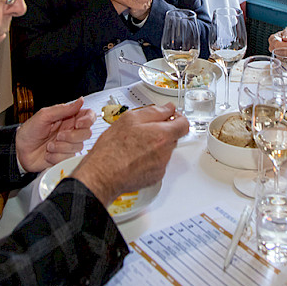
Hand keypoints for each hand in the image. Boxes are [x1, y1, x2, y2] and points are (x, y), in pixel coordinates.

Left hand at [15, 99, 95, 172]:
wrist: (19, 150)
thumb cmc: (29, 131)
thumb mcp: (44, 116)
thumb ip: (64, 109)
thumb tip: (81, 100)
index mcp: (68, 118)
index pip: (89, 116)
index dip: (88, 120)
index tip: (78, 123)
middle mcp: (71, 131)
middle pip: (87, 133)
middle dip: (72, 136)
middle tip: (59, 135)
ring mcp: (68, 145)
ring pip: (78, 147)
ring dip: (61, 147)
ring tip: (49, 146)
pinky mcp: (64, 158)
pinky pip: (68, 158)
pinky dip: (56, 157)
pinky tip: (48, 154)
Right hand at [72, 103, 188, 204]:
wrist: (102, 175)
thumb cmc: (112, 149)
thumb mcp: (130, 119)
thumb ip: (154, 111)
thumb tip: (168, 108)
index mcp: (162, 135)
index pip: (184, 124)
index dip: (178, 117)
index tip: (171, 116)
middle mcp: (165, 152)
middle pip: (173, 137)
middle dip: (162, 131)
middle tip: (143, 130)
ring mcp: (161, 166)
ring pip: (164, 150)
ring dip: (155, 146)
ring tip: (134, 145)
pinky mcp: (155, 177)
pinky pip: (157, 163)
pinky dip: (149, 159)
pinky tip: (134, 157)